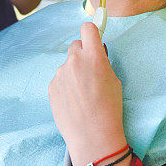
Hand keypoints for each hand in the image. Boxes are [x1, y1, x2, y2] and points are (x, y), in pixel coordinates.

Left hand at [48, 22, 126, 165]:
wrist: (92, 136)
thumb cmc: (109, 109)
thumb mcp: (114, 80)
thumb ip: (102, 63)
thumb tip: (95, 55)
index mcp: (93, 56)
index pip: (87, 28)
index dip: (91, 32)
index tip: (93, 38)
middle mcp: (74, 61)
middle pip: (76, 46)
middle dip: (82, 54)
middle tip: (89, 72)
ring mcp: (60, 73)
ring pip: (67, 65)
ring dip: (73, 73)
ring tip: (82, 95)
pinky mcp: (51, 86)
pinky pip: (60, 79)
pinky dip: (66, 86)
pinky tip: (73, 102)